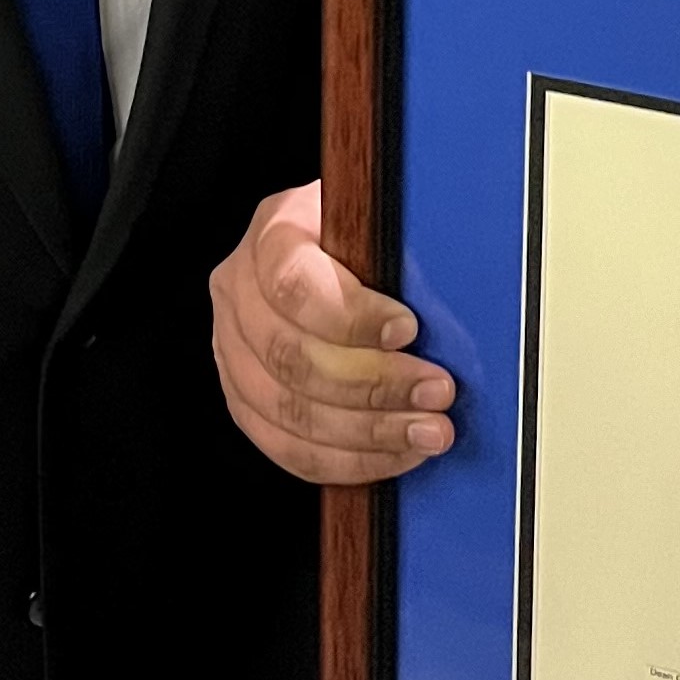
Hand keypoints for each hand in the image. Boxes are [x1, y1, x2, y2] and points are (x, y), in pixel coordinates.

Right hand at [211, 179, 455, 485]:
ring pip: (287, 411)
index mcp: (273, 235)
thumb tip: (446, 296)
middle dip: (375, 386)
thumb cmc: (360, 237)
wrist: (325, 250)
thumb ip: (400, 250)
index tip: (409, 330)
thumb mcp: (380, 219)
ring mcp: (233, 349)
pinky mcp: (245, 399)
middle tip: (436, 392)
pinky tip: (394, 453)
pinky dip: (346, 460)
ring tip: (426, 432)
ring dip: (367, 433)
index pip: (294, 284)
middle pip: (292, 357)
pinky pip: (286, 446)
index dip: (352, 317)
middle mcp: (240, 292)